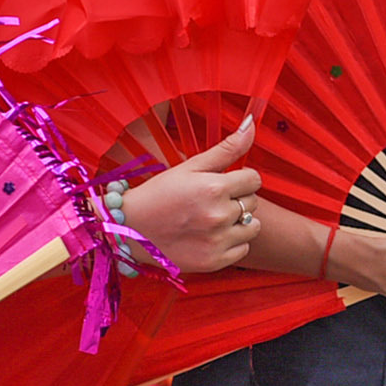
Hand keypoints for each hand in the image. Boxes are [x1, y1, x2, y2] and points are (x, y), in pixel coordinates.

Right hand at [119, 117, 262, 277]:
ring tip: (214, 219)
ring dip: (240, 222)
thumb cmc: (159, 194)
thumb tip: (251, 124)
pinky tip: (211, 236)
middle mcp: (218, 215)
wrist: (130, 230)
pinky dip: (232, 243)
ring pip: (253, 226)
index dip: (240, 179)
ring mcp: (217, 241)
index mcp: (214, 187)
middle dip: (237, 199)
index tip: (223, 183)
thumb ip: (226, 148)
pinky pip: (243, 249)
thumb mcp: (190, 166)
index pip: (254, 179)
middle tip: (211, 201)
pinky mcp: (214, 261)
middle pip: (253, 202)